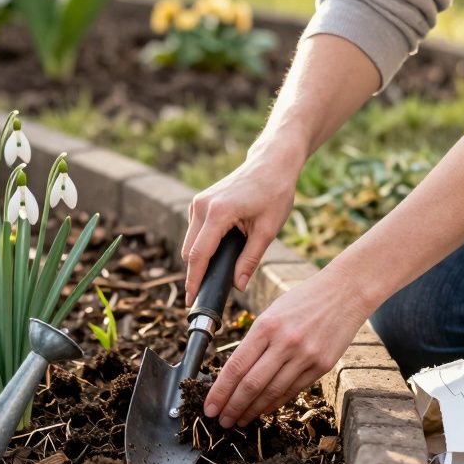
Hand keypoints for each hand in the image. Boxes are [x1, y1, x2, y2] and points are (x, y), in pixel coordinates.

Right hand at [182, 139, 302, 303]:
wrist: (271, 162)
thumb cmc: (274, 192)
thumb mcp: (267, 230)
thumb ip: (250, 260)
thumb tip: (237, 286)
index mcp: (218, 213)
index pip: (199, 255)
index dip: (194, 281)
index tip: (191, 301)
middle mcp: (202, 206)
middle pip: (189, 251)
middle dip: (197, 272)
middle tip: (211, 291)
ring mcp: (198, 202)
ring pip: (190, 242)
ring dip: (201, 258)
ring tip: (221, 270)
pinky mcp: (200, 202)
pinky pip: (195, 231)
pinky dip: (203, 244)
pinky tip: (222, 250)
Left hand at [204, 264, 371, 427]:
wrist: (346, 292)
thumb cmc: (303, 300)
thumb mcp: (272, 313)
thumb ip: (256, 341)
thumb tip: (235, 374)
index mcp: (266, 326)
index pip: (236, 366)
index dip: (220, 391)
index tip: (209, 406)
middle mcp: (285, 342)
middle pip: (251, 385)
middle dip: (232, 407)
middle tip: (221, 421)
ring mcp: (305, 356)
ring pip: (272, 392)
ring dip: (253, 410)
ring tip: (240, 421)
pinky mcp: (322, 365)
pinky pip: (293, 390)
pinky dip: (275, 402)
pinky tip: (263, 410)